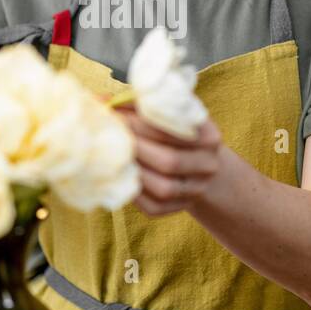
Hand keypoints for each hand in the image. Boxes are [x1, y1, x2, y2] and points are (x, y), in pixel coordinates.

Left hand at [108, 99, 223, 216]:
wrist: (196, 163)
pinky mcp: (176, 208)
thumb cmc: (173, 132)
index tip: (114, 112)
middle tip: (109, 134)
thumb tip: (100, 101)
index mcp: (210, 137)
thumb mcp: (167, 114)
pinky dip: (133, 191)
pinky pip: (153, 206)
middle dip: (135, 147)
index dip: (141, 121)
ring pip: (163, 188)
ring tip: (111, 154)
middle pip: (170, 161)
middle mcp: (209, 166)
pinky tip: (117, 175)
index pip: (174, 129)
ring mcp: (195, 190)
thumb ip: (141, 106)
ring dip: (134, 171)